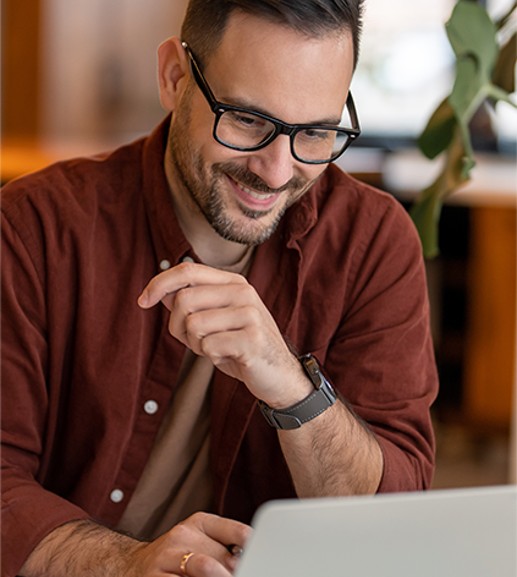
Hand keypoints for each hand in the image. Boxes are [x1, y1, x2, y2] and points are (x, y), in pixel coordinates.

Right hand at [129, 512, 250, 576]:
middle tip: (244, 575)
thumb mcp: (200, 543)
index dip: (253, 551)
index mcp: (200, 523)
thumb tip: (250, 564)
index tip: (261, 563)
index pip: (237, 533)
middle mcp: (182, 535)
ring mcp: (166, 557)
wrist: (130, 567)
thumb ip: (224, 550)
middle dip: (233, 573)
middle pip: (222, 557)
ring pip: (204, 567)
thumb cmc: (177, 558)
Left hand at [138, 262, 311, 406]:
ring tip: (216, 348)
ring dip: (196, 345)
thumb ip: (191, 303)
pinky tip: (229, 357)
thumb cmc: (240, 345)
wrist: (278, 374)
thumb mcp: (215, 319)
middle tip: (195, 342)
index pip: (187, 270)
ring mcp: (250, 314)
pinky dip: (211, 357)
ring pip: (193, 325)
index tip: (143, 301)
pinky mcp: (253, 339)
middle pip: (184, 300)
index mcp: (233, 282)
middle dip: (178, 327)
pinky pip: (208, 346)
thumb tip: (161, 292)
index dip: (159, 283)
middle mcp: (243, 292)